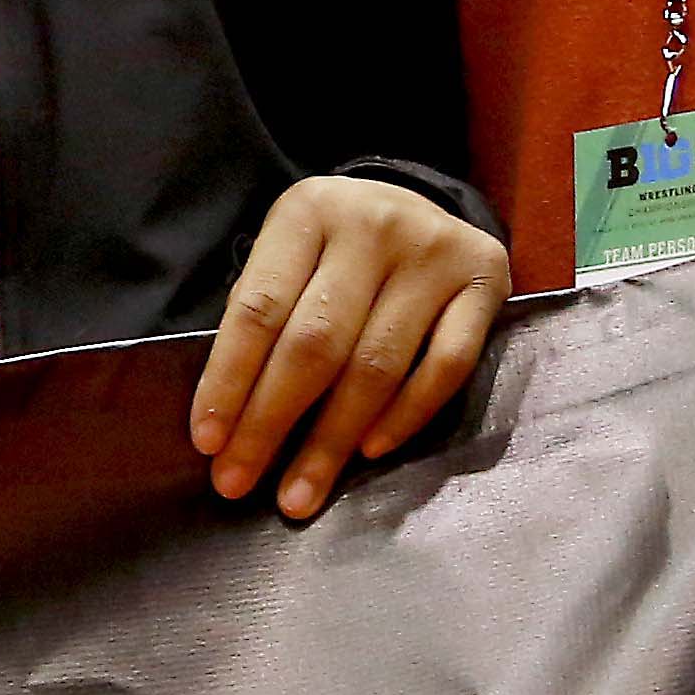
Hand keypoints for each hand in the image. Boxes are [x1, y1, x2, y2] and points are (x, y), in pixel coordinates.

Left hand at [187, 173, 509, 519]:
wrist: (418, 201)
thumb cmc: (333, 247)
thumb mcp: (288, 254)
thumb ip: (263, 316)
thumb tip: (230, 420)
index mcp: (307, 212)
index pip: (258, 311)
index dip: (229, 381)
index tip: (208, 442)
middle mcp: (373, 225)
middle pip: (314, 345)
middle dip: (270, 424)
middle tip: (238, 483)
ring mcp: (436, 252)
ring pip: (376, 366)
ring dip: (331, 442)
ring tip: (298, 494)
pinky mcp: (487, 280)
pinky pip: (446, 367)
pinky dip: (405, 416)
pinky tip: (368, 453)